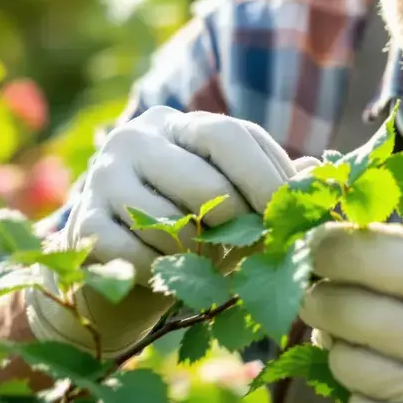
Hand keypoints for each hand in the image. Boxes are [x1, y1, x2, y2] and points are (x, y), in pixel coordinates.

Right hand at [25, 106, 318, 357]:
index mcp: (177, 123)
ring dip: (196, 254)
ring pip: (173, 223)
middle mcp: (134, 138)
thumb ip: (269, 185)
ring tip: (197, 260)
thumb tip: (321, 175)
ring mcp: (101, 177)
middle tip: (247, 248)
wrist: (116, 279)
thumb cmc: (190, 234)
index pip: (232, 135)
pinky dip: (161, 274)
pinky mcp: (82, 223)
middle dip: (237, 224)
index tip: (293, 217)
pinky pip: (139, 254)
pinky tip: (161, 275)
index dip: (268, 178)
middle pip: (206, 180)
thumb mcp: (232, 202)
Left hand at [300, 222, 402, 402]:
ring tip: (349, 334)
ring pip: (349, 359)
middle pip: (360, 310)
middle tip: (311, 286)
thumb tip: (345, 232)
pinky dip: (355, 387)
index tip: (316, 239)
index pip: (395, 259)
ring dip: (334, 342)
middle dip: (321, 293)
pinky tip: (375, 377)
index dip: (342, 245)